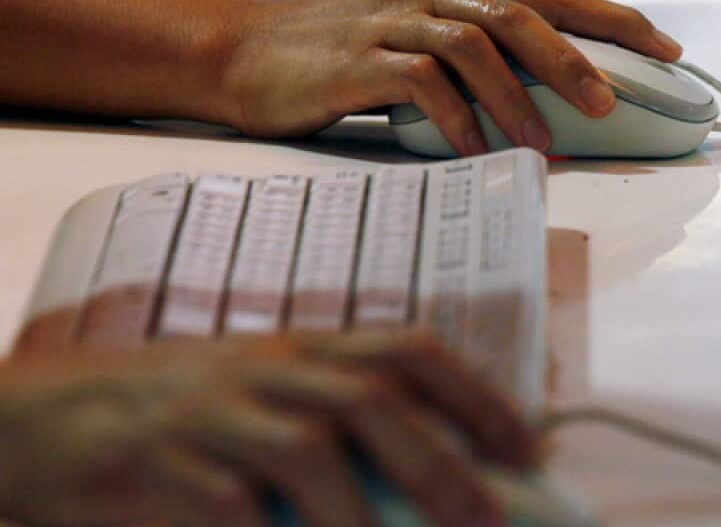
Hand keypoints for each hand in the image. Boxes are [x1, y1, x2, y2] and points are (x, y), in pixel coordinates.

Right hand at [0, 331, 536, 526]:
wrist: (56, 414)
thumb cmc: (192, 412)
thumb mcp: (273, 392)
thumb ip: (348, 415)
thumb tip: (453, 467)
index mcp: (308, 348)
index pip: (410, 349)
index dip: (477, 396)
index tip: (528, 449)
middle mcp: (269, 370)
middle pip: (372, 401)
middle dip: (441, 464)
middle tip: (489, 521)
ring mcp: (213, 415)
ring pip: (307, 452)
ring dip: (362, 514)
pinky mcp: (159, 467)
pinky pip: (228, 506)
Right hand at [217, 0, 682, 154]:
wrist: (247, 56)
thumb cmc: (348, 58)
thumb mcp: (422, 39)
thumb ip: (483, 49)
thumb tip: (563, 90)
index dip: (615, 20)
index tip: (668, 49)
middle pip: (524, 15)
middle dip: (576, 61)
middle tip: (614, 106)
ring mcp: (394, 19)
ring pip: (478, 46)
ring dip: (519, 99)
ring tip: (546, 146)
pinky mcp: (360, 58)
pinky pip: (422, 84)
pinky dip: (455, 121)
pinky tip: (475, 151)